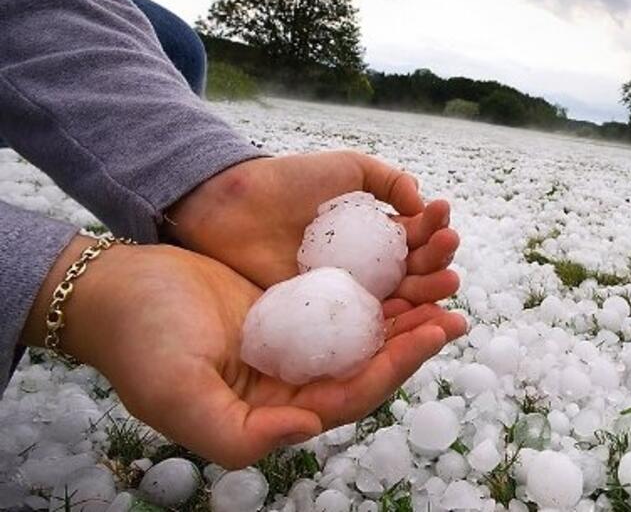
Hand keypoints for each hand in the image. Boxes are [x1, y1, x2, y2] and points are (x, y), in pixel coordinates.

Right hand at [23, 237, 466, 468]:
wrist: (114, 290)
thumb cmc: (138, 342)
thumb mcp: (176, 393)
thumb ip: (236, 431)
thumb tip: (308, 428)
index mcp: (276, 409)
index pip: (352, 395)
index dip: (396, 367)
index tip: (433, 331)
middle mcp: (293, 381)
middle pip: (370, 365)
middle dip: (415, 339)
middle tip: (454, 307)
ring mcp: (294, 343)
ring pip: (363, 333)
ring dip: (404, 310)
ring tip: (442, 279)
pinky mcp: (292, 307)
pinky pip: (345, 300)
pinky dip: (375, 285)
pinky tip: (402, 261)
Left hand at [165, 151, 460, 303]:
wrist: (234, 206)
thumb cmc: (289, 182)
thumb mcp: (347, 168)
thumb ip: (388, 180)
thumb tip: (423, 201)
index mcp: (375, 234)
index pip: (416, 238)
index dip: (434, 229)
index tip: (442, 217)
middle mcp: (368, 267)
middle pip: (415, 271)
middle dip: (438, 262)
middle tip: (448, 252)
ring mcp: (348, 293)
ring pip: (399, 299)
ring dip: (429, 292)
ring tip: (447, 282)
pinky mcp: (326, 315)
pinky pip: (366, 323)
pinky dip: (395, 321)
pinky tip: (413, 312)